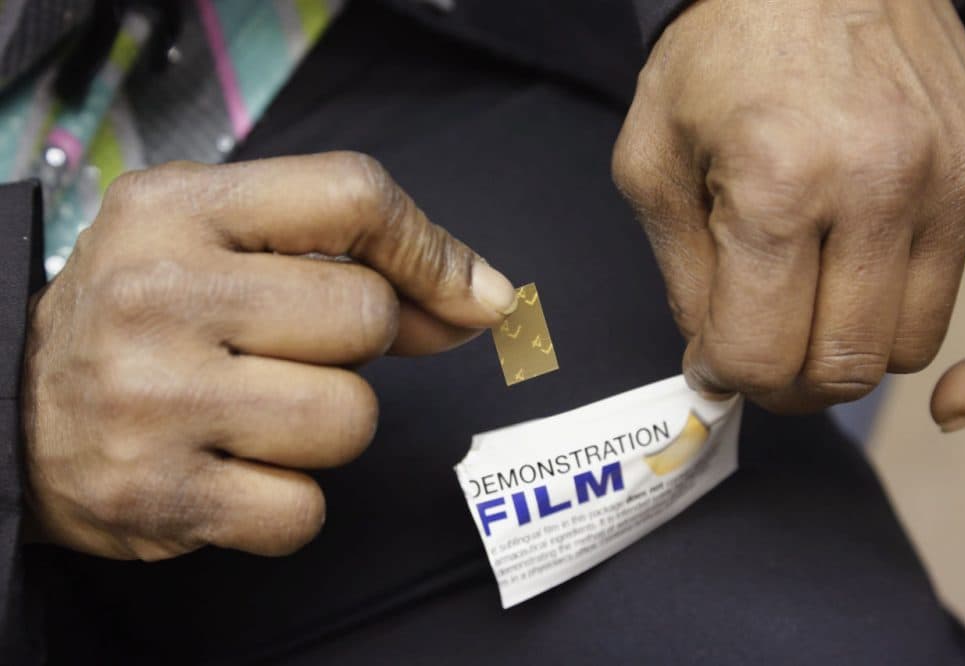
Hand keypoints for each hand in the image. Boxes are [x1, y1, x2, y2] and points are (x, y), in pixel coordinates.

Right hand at [22, 152, 515, 559]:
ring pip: (349, 419)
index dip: (431, 247)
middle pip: (365, 316)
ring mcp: (154, 399)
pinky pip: (305, 510)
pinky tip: (234, 470)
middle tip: (285, 353)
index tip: (469, 295)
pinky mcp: (158, 495)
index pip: (353, 195)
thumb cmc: (146, 316)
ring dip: (327, 427)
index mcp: (178, 208)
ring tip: (255, 412)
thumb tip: (482, 299)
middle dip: (356, 347)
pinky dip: (290, 501)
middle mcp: (157, 294)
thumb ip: (356, 260)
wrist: (16, 410)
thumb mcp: (221, 245)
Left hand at [612, 0, 964, 420]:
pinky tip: (955, 400)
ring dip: (850, 356)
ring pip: (905, 347)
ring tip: (812, 317)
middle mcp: (879, 189)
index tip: (712, 361)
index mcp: (778, 187)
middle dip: (784, 383)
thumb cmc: (717, 58)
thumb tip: (714, 362)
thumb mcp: (652, 163)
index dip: (725, 374)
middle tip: (756, 355)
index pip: (759, 352)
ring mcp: (952, 182)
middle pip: (840, 366)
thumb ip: (682, 275)